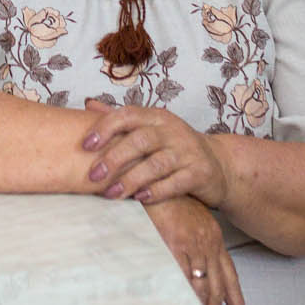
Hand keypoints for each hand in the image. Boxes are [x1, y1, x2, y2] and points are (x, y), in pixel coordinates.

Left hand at [82, 98, 231, 206]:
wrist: (219, 165)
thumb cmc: (176, 147)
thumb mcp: (152, 128)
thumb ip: (122, 120)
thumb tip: (88, 105)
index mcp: (157, 117)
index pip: (128, 115)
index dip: (105, 128)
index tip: (85, 146)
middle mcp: (173, 130)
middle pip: (140, 140)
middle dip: (114, 158)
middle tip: (93, 176)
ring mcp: (188, 151)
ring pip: (156, 163)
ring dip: (131, 179)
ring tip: (111, 193)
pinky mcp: (199, 173)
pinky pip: (175, 182)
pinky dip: (156, 191)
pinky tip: (140, 199)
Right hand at [143, 195, 244, 304]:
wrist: (152, 172)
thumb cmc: (165, 195)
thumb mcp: (187, 219)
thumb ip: (193, 243)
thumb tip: (193, 267)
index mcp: (213, 237)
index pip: (230, 277)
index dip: (235, 302)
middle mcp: (208, 242)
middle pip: (218, 286)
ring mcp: (192, 242)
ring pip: (202, 285)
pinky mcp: (174, 241)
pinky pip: (181, 275)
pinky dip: (183, 294)